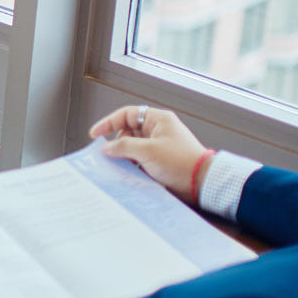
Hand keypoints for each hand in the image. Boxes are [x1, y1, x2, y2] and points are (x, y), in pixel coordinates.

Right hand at [87, 104, 208, 200]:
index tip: (95, 135)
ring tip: (118, 166)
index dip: (109, 123)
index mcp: (158, 120)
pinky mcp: (159, 161)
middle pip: (128, 132)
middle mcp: (158, 130)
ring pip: (132, 147)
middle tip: (108, 155)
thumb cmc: (180, 161)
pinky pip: (139, 159)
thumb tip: (107, 147)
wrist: (201, 183)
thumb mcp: (147, 151)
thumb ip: (123, 146)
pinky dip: (132, 165)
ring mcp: (159, 146)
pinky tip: (128, 172)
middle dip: (117, 143)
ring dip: (124, 156)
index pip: (127, 114)